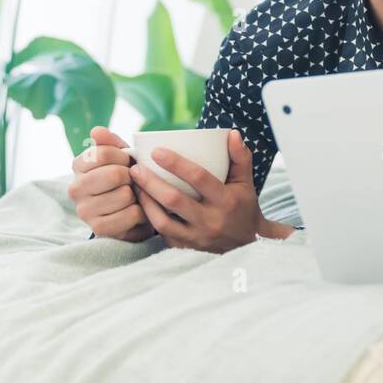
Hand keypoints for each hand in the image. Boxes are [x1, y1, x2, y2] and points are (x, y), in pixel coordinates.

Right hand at [69, 126, 153, 240]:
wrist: (134, 212)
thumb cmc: (127, 179)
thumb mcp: (122, 157)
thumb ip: (110, 142)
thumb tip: (97, 130)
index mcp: (79, 165)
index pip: (103, 153)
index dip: (124, 157)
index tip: (128, 163)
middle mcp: (75, 188)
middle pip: (114, 174)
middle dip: (132, 177)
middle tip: (132, 182)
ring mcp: (84, 210)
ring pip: (124, 195)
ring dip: (137, 196)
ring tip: (133, 198)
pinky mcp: (98, 229)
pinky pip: (131, 214)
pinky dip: (141, 213)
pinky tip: (135, 212)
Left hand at [129, 129, 272, 252]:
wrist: (247, 245)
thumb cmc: (243, 208)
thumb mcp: (246, 183)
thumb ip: (240, 157)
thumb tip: (232, 134)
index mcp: (226, 200)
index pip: (199, 178)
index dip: (177, 163)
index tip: (157, 151)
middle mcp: (211, 221)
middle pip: (174, 200)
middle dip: (150, 182)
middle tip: (135, 168)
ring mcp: (197, 238)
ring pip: (162, 221)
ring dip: (145, 202)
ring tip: (135, 186)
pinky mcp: (186, 249)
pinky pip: (162, 234)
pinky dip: (149, 219)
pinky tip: (142, 206)